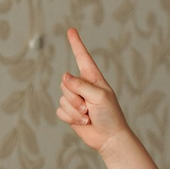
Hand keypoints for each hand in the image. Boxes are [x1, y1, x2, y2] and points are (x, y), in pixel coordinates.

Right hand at [56, 29, 132, 153]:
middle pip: (66, 83)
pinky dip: (70, 118)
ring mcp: (75, 99)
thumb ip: (81, 85)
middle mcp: (83, 86)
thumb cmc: (110, 115)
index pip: (82, 57)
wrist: (109, 138)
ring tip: (88, 116)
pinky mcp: (70, 113)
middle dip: (75, 97)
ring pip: (62, 98)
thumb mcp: (99, 96)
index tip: (71, 30)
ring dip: (74, 110)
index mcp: (93, 78)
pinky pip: (60, 111)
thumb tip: (64, 76)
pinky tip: (83, 122)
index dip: (76, 44)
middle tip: (89, 107)